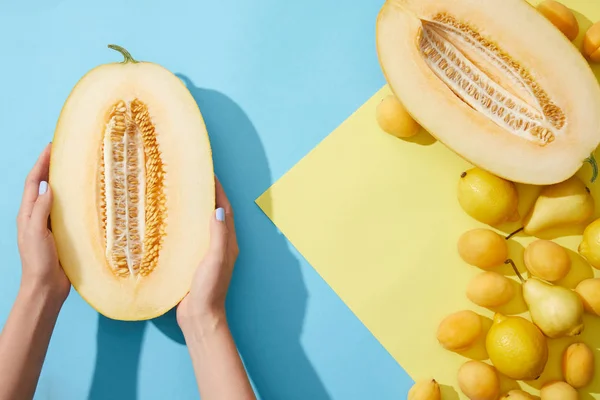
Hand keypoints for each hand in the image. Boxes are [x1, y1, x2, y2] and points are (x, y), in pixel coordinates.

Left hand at [16, 143, 69, 303]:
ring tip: (75, 169)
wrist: (45, 287)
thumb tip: (49, 187)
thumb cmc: (38, 261)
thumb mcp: (36, 233)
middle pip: (44, 186)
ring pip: (57, 197)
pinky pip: (68, 212)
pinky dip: (74, 201)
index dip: (41, 164)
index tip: (51, 147)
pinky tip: (84, 198)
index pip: (34, 182)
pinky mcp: (62, 234)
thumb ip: (41, 210)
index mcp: (28, 214)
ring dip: (63, 182)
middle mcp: (38, 216)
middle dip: (51, 168)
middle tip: (64, 152)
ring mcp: (50, 225)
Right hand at [177, 178, 238, 325]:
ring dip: (196, 209)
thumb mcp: (216, 260)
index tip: (209, 173)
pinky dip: (185, 225)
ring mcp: (207, 254)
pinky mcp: (194, 262)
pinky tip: (172, 222)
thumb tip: (218, 209)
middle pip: (215, 214)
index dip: (218, 191)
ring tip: (181, 194)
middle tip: (193, 179)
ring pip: (202, 224)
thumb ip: (219, 235)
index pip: (226, 210)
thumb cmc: (210, 289)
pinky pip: (191, 237)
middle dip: (207, 195)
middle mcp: (221, 246)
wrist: (199, 317)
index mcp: (229, 243)